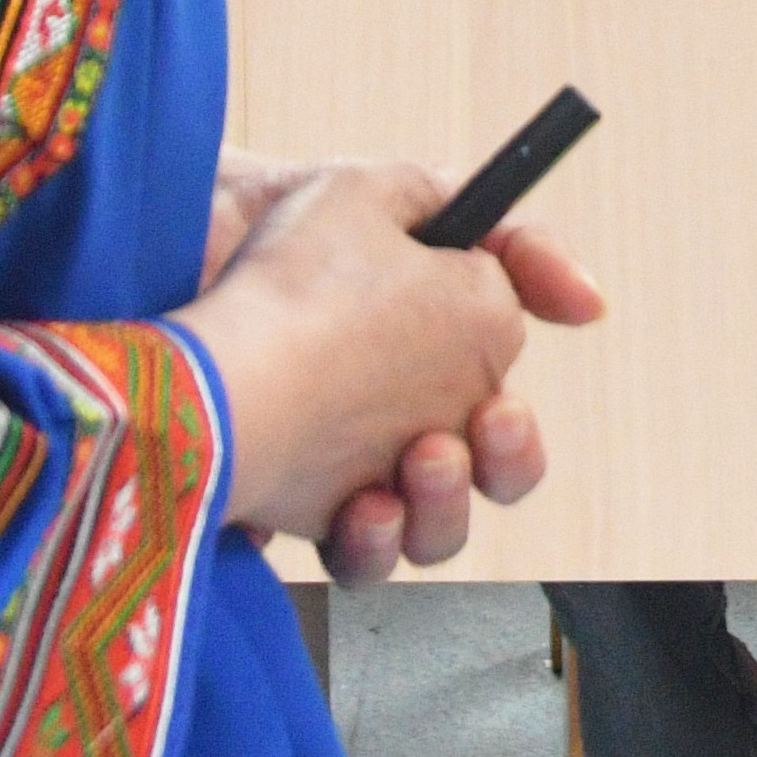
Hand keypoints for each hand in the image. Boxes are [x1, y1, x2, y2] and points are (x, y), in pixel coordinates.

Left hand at [181, 162, 604, 583]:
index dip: (523, 401)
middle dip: (510, 460)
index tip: (538, 354)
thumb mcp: (391, 201)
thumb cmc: (271, 235)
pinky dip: (377, 537)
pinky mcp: (292, 510)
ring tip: (419, 459)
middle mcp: (389, 418)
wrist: (165, 270)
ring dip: (449, 502)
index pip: (500, 393)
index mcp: (422, 350)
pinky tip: (364, 504)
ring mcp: (342, 467)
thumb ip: (505, 242)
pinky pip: (360, 556)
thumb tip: (591, 304)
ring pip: (435, 529)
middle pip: (485, 476)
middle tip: (485, 426)